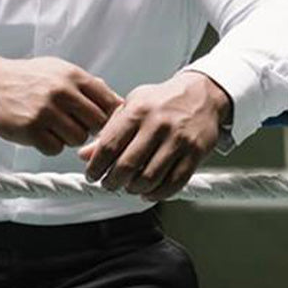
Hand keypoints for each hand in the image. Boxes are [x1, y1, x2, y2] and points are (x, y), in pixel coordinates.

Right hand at [0, 55, 122, 155]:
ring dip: (69, 138)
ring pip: (77, 139)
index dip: (109, 117)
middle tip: (75, 125)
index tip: (101, 122)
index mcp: (73, 76)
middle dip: (89, 128)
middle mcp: (62, 92)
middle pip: (97, 124)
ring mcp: (46, 111)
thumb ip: (88, 85)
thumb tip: (120, 102)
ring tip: (55, 128)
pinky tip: (40, 134)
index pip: (109, 103)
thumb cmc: (30, 78)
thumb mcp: (60, 71)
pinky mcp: (30, 129)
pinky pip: (55, 149)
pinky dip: (50, 146)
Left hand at [78, 72, 231, 200]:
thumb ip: (108, 131)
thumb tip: (85, 155)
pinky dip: (158, 194)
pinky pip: (174, 183)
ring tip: (130, 187)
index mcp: (138, 111)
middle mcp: (157, 125)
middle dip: (113, 182)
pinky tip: (150, 192)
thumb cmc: (163, 101)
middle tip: (109, 184)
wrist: (202, 93)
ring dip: (134, 189)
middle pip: (126, 166)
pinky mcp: (195, 152)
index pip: (108, 146)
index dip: (96, 167)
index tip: (92, 175)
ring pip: (149, 178)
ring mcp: (178, 140)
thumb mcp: (131, 106)